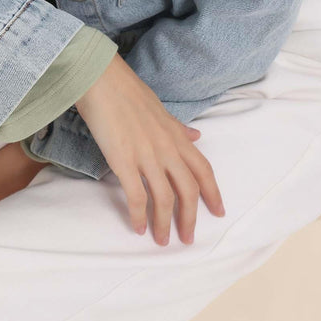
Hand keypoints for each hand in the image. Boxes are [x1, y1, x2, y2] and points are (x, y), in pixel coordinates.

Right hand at [74, 53, 225, 245]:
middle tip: (188, 238)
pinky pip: (137, 196)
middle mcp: (166, 148)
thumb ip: (178, 128)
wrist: (101, 79)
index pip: (203, 170)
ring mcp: (146, 155)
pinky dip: (139, 215)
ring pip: (165, 198)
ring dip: (165, 224)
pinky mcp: (123, 161)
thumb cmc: (128, 91)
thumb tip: (197, 136)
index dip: (213, 193)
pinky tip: (138, 228)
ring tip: (162, 240)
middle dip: (190, 218)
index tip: (219, 212)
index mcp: (176, 135)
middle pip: (188, 191)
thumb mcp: (160, 109)